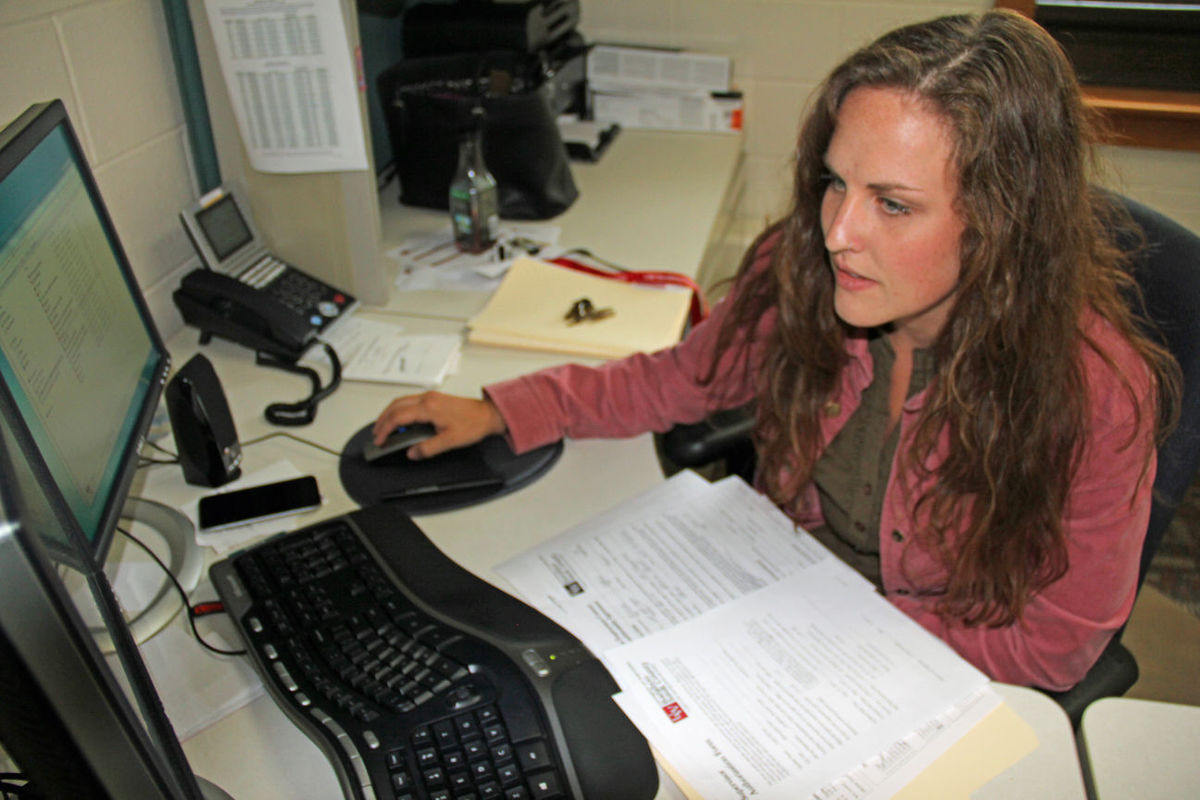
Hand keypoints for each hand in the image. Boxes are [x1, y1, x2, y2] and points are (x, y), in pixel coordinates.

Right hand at [372, 391, 506, 459]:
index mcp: (429, 407)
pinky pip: (410, 401)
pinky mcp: (434, 398)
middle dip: (383, 420)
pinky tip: (400, 419)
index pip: (398, 417)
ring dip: (390, 413)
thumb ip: (428, 448)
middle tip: (376, 434)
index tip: (380, 440)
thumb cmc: (473, 424)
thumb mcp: (450, 441)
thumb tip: (412, 453)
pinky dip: (400, 410)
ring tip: (384, 427)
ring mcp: (430, 396)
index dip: (386, 430)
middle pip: (396, 406)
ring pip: (402, 401)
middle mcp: (427, 399)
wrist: (487, 414)